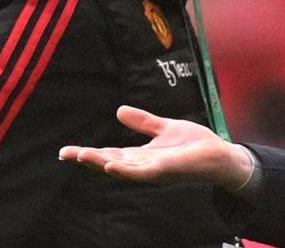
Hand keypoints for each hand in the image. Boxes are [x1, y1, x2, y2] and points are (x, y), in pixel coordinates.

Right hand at [59, 105, 252, 189]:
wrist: (220, 155)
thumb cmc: (195, 144)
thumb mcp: (165, 127)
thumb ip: (143, 122)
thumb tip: (119, 110)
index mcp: (142, 155)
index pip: (110, 153)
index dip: (89, 152)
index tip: (66, 150)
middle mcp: (143, 165)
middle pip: (109, 162)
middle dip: (87, 159)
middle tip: (64, 153)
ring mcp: (152, 170)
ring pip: (120, 168)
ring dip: (100, 163)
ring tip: (80, 156)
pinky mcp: (164, 171)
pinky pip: (140, 173)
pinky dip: (123, 170)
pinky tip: (109, 165)